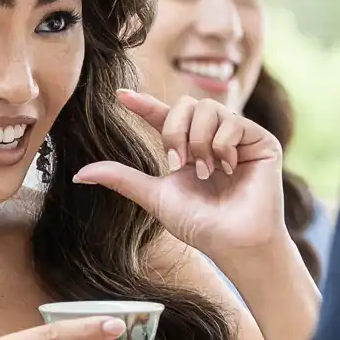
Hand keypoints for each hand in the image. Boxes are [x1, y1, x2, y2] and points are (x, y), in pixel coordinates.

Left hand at [73, 91, 286, 261]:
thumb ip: (122, 179)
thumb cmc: (201, 226)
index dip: (144, 104)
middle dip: (175, 131)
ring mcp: (238, 137)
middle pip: (186, 103)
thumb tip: (79, 173)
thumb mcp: (155, 198)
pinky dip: (222, 146)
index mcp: (188, 147)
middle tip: (177, 163)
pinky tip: (229, 169)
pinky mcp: (261, 140)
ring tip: (206, 171)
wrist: (234, 242)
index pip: (164, 117)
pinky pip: (233, 121)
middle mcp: (213, 137)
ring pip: (208, 108)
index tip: (121, 97)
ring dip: (199, 141)